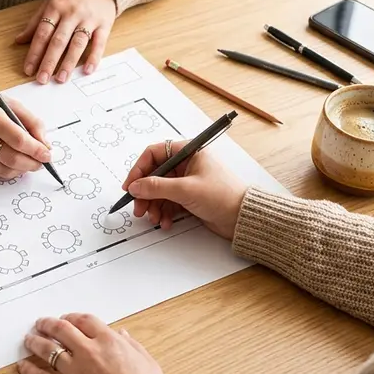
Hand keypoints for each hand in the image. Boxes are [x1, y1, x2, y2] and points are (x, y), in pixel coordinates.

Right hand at [0, 83, 51, 179]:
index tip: (47, 154)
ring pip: (4, 169)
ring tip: (30, 163)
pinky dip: (8, 171)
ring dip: (22, 170)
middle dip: (32, 163)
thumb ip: (32, 122)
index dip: (36, 150)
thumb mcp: (11, 104)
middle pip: (12, 158)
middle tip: (41, 162)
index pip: (19, 140)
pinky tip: (15, 164)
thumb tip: (45, 145)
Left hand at [16, 0, 118, 83]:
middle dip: (49, 62)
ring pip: (77, 43)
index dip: (34, 53)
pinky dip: (94, 57)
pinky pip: (99, 43)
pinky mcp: (104, 23)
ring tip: (61, 79)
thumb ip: (35, 22)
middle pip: (58, 41)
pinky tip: (87, 70)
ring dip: (68, 63)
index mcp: (55, 8)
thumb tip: (19, 40)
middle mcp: (71, 13)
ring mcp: (89, 19)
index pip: (42, 34)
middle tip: (42, 79)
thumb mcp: (51, 2)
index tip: (28, 70)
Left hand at [18, 314, 165, 373]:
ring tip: (29, 340)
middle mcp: (89, 352)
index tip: (66, 319)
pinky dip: (30, 372)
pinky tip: (23, 367)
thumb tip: (122, 334)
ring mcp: (75, 373)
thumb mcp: (148, 363)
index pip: (84, 321)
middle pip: (61, 330)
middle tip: (41, 324)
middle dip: (48, 324)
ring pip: (48, 351)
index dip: (72, 318)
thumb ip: (132, 346)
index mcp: (109, 342)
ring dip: (36, 342)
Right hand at [121, 141, 248, 238]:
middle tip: (139, 208)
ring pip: (160, 191)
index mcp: (188, 152)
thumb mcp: (185, 190)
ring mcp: (188, 181)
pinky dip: (164, 212)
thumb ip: (156, 187)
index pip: (154, 154)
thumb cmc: (223, 196)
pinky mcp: (190, 197)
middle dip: (145, 193)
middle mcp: (187, 164)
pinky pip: (169, 202)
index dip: (139, 169)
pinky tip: (166, 222)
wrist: (243, 218)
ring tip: (154, 219)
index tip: (130, 186)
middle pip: (155, 175)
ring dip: (154, 206)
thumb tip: (135, 186)